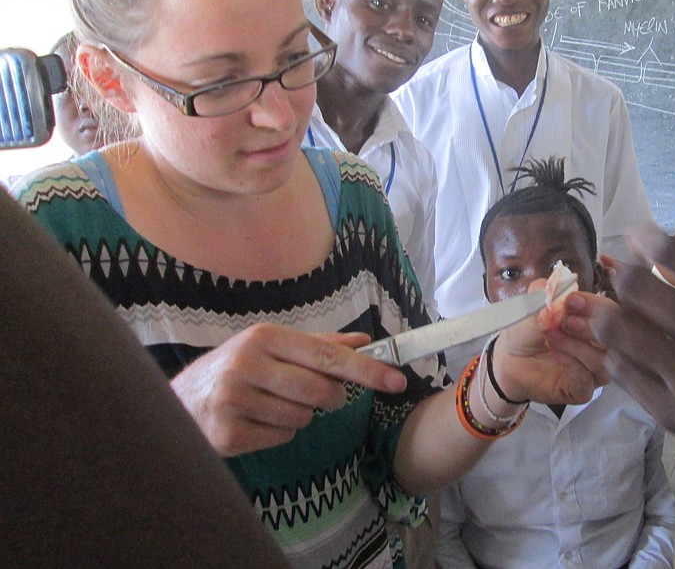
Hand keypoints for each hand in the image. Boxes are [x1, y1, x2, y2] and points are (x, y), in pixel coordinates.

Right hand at [170, 324, 407, 455]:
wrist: (178, 402)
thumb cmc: (235, 370)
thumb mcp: (271, 348)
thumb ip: (320, 344)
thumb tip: (364, 341)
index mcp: (263, 337)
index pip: (328, 355)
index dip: (366, 370)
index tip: (397, 380)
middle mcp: (247, 364)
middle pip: (320, 391)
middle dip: (330, 398)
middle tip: (318, 395)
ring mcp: (235, 401)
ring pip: (303, 417)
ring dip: (300, 415)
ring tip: (272, 404)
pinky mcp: (228, 434)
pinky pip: (282, 437)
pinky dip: (279, 433)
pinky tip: (257, 421)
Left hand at [490, 281, 608, 405]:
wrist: (509, 358)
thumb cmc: (528, 331)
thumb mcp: (534, 303)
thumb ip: (548, 291)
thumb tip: (562, 283)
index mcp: (596, 320)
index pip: (611, 311)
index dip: (595, 304)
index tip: (572, 300)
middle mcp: (601, 345)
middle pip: (616, 337)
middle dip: (591, 326)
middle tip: (565, 320)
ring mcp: (594, 369)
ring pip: (603, 360)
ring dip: (577, 345)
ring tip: (552, 335)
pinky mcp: (582, 390)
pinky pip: (587, 379)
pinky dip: (571, 363)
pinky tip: (555, 352)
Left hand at [566, 225, 674, 497]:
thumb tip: (659, 245)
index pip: (674, 253)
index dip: (645, 239)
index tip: (638, 238)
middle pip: (636, 287)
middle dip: (625, 275)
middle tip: (630, 277)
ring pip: (617, 330)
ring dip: (614, 314)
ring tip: (627, 313)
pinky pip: (623, 373)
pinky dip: (623, 355)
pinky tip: (637, 351)